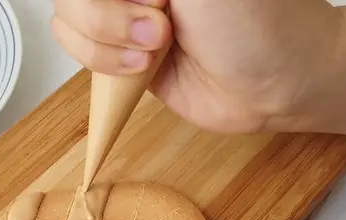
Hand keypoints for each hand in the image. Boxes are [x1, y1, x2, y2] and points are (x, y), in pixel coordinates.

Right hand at [50, 0, 343, 132]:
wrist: (278, 85)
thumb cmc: (258, 23)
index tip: (145, 1)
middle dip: (105, 14)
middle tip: (158, 24)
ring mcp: (125, 11)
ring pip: (68, 17)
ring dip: (105, 41)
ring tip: (156, 48)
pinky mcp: (121, 50)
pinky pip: (80, 50)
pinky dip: (103, 62)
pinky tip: (143, 67)